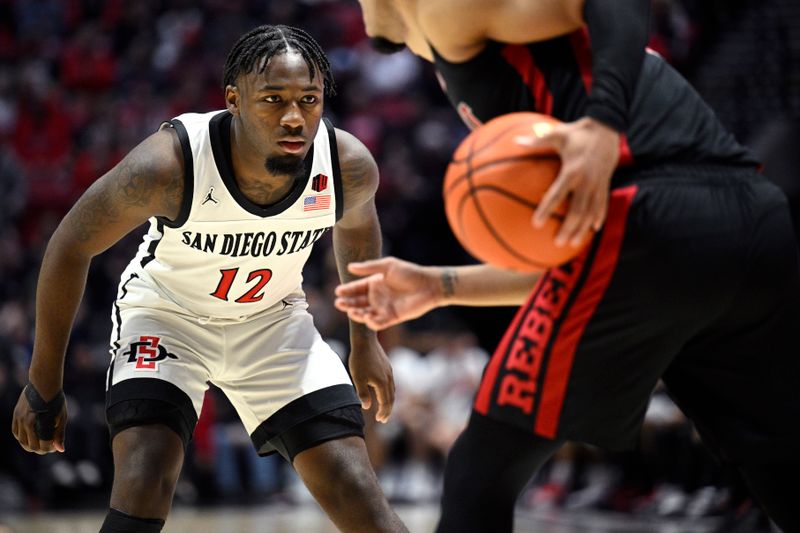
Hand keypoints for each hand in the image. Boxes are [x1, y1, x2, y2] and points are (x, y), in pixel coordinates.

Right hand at [12, 386, 66, 453]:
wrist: (44, 384)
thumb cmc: (56, 401)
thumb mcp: (62, 418)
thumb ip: (59, 435)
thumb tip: (60, 450)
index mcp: (41, 424)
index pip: (43, 446)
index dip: (50, 449)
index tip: (54, 447)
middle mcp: (28, 423)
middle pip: (31, 446)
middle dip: (40, 449)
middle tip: (47, 447)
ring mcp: (20, 419)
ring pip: (21, 440)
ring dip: (29, 445)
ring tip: (39, 443)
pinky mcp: (16, 415)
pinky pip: (15, 432)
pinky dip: (21, 437)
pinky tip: (29, 437)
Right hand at [334, 257, 441, 330]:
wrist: (428, 285)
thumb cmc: (409, 273)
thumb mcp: (388, 266)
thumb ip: (369, 268)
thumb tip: (350, 267)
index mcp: (375, 283)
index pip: (357, 288)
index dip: (347, 290)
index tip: (338, 291)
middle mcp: (377, 297)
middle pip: (358, 302)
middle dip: (348, 303)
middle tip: (339, 303)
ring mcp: (384, 308)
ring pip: (365, 314)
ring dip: (357, 314)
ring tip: (351, 311)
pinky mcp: (392, 317)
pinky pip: (379, 323)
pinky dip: (371, 322)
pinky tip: (367, 317)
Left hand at [348, 338, 394, 422]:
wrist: (365, 340)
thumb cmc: (359, 359)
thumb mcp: (358, 378)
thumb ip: (363, 393)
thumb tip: (367, 407)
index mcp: (382, 383)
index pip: (386, 402)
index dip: (383, 412)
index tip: (380, 420)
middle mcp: (389, 378)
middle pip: (391, 398)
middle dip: (388, 409)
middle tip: (383, 419)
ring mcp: (389, 371)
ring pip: (392, 390)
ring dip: (389, 401)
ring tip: (384, 407)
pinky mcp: (388, 366)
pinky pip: (391, 383)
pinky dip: (389, 391)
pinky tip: (383, 391)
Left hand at [517, 117, 619, 246]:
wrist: (608, 128)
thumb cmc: (578, 133)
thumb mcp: (557, 134)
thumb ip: (537, 141)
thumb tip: (516, 142)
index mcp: (572, 171)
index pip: (557, 195)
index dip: (546, 210)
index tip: (536, 224)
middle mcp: (587, 181)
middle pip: (577, 211)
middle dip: (568, 228)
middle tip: (558, 243)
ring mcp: (598, 185)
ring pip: (591, 213)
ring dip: (583, 229)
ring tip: (574, 244)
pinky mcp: (606, 185)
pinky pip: (603, 205)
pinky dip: (598, 218)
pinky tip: (593, 230)